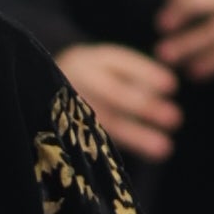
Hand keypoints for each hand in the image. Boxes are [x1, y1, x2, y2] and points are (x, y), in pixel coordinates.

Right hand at [57, 40, 182, 161]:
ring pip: (105, 121)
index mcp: (86, 59)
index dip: (146, 73)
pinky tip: (145, 155)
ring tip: (165, 148)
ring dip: (137, 136)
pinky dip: (121, 147)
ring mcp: (66, 107)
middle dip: (144, 106)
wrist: (38, 91)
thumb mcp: (102, 70)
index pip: (120, 63)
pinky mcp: (63, 130)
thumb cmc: (87, 80)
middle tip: (175, 118)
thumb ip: (129, 78)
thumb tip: (160, 93)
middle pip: (112, 93)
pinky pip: (95, 139)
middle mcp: (73, 81)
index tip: (172, 85)